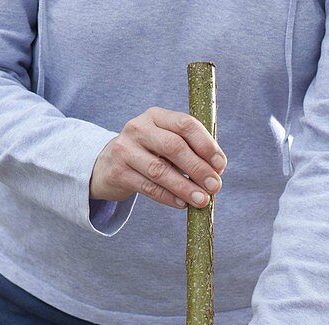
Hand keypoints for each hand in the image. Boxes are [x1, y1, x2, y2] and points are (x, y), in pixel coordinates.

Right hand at [90, 107, 226, 209]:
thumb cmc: (148, 153)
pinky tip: (182, 204)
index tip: (220, 165)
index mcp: (156, 116)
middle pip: (174, 147)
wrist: (107, 165)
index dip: (206, 145)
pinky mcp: (118, 172)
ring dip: (185, 187)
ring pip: (160, 170)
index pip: (185, 124)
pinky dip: (168, 197)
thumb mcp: (164, 142)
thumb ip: (189, 150)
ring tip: (202, 200)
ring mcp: (125, 150)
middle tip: (215, 186)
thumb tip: (216, 171)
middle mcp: (138, 129)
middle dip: (198, 168)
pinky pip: (148, 187)